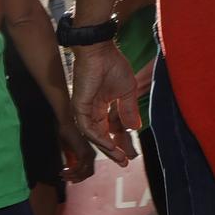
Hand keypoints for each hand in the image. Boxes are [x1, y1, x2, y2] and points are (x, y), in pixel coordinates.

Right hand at [58, 116, 97, 183]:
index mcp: (91, 154)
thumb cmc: (66, 136)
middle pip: (88, 174)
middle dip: (77, 178)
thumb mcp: (70, 151)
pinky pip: (78, 168)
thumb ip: (72, 160)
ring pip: (83, 172)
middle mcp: (92, 155)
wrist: (66, 126)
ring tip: (62, 175)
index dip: (80, 177)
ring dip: (72, 175)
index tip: (70, 179)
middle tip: (65, 178)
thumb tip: (70, 171)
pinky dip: (71, 171)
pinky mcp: (83, 153)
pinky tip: (63, 170)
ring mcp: (89, 154)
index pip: (89, 171)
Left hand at [69, 43, 141, 166]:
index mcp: (103, 107)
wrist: (100, 51)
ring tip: (119, 157)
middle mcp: (92, 111)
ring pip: (94, 136)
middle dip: (114, 150)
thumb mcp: (126, 92)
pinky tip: (110, 145)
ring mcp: (84, 110)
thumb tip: (135, 128)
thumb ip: (128, 111)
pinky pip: (88, 128)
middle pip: (102, 136)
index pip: (111, 130)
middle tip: (125, 162)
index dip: (121, 142)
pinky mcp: (79, 107)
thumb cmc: (113, 66)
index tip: (131, 155)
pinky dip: (99, 138)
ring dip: (107, 148)